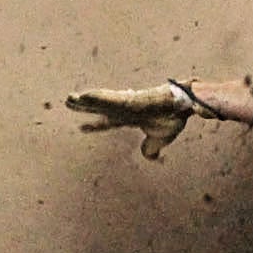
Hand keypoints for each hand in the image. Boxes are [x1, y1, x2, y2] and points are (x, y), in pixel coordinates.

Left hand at [65, 82, 196, 159]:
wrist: (185, 107)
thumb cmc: (173, 117)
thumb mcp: (160, 139)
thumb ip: (151, 147)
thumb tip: (149, 156)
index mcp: (130, 117)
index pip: (108, 122)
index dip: (95, 125)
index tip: (81, 127)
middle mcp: (126, 108)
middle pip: (100, 106)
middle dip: (84, 106)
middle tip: (67, 101)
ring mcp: (128, 102)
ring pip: (102, 101)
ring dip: (86, 100)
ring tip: (70, 98)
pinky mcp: (132, 99)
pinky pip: (111, 99)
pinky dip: (98, 98)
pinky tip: (85, 96)